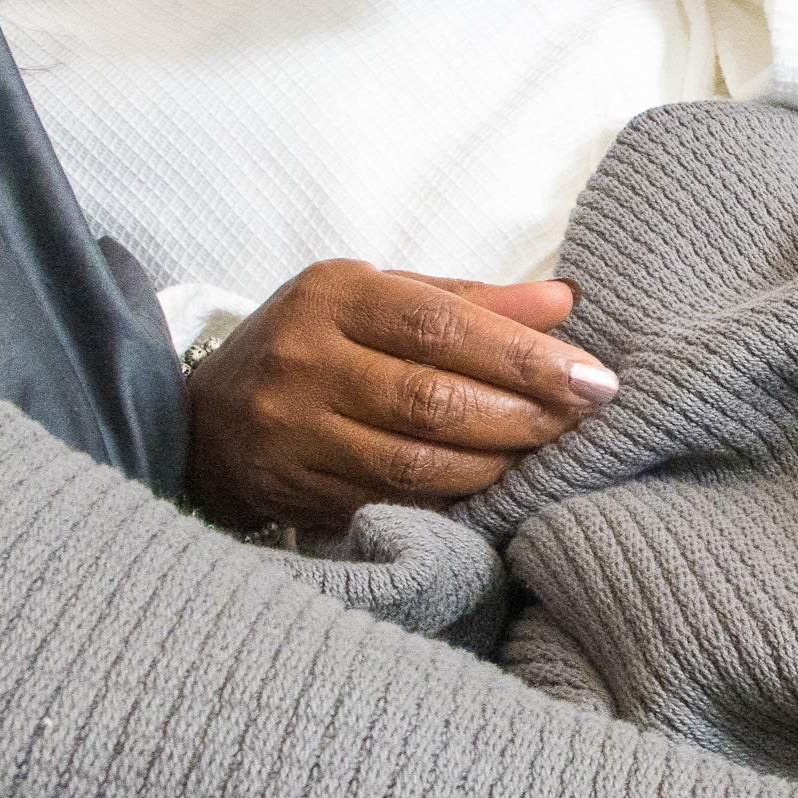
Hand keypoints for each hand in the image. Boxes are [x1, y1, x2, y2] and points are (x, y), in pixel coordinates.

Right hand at [186, 260, 616, 530]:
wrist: (204, 417)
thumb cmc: (318, 345)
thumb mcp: (380, 299)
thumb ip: (471, 301)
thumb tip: (565, 301)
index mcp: (335, 294)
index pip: (442, 323)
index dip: (524, 356)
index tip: (593, 378)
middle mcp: (307, 360)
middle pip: (432, 398)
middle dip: (523, 415)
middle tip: (582, 422)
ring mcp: (295, 431)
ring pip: (415, 461)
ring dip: (498, 464)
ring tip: (549, 456)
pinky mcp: (297, 490)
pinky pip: (394, 502)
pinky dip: (456, 498)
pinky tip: (497, 488)